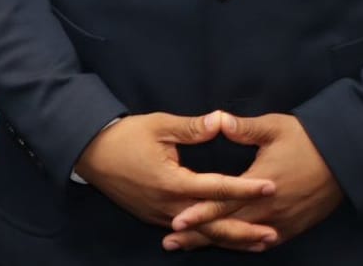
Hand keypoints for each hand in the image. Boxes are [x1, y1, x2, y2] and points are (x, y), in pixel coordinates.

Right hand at [74, 112, 275, 239]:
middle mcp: (169, 205)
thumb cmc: (124, 136)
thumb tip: (221, 120)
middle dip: (245, 230)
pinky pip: (187, 232)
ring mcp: (161, 215)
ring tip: (258, 242)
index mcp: (172, 181)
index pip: (217, 187)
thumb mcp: (158, 125)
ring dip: (231, 239)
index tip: (270, 187)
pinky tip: (224, 239)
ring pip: (202, 233)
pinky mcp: (154, 217)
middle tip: (273, 233)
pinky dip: (209, 237)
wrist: (88, 153)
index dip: (246, 188)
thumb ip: (192, 128)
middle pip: (214, 224)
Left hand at [163, 112, 343, 251]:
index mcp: (260, 183)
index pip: (223, 203)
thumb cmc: (306, 139)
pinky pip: (267, 241)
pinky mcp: (295, 226)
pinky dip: (246, 245)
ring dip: (218, 242)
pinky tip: (232, 247)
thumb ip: (244, 128)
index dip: (198, 214)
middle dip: (198, 235)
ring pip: (244, 237)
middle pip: (228, 227)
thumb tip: (218, 120)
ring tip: (189, 247)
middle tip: (170, 241)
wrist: (346, 157)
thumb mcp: (274, 128)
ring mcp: (283, 220)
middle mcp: (270, 208)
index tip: (175, 221)